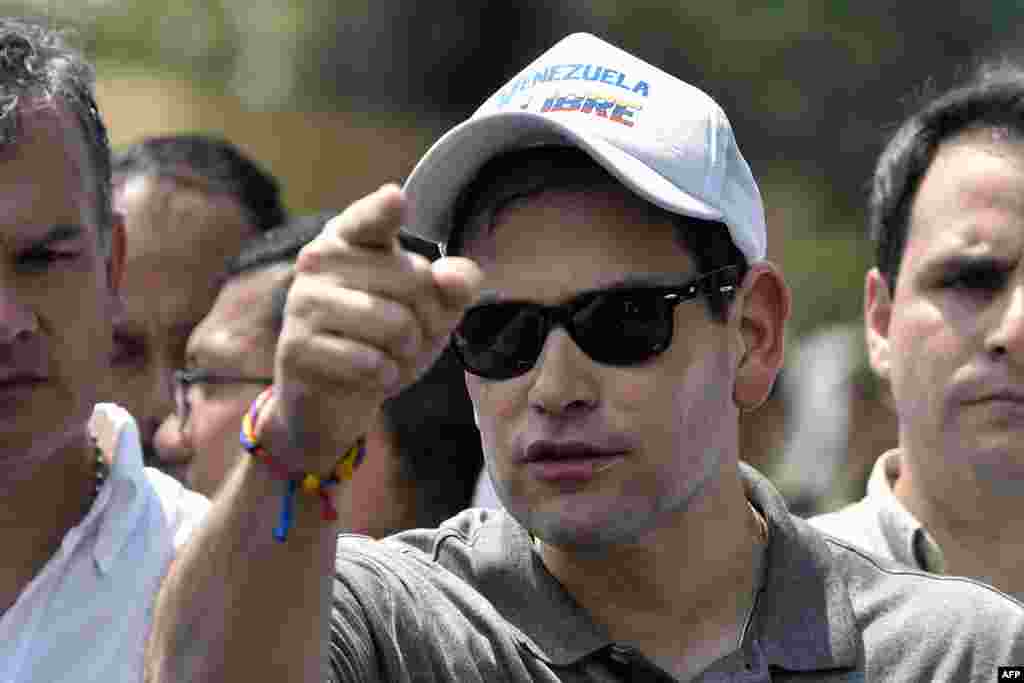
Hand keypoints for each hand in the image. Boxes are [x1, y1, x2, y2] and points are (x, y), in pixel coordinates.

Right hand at [258, 184, 481, 474]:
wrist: (333, 399)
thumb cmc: (386, 339)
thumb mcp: (432, 308)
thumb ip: (455, 285)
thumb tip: (451, 278)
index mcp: (350, 236)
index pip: (373, 218)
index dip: (386, 210)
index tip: (397, 198)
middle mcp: (320, 259)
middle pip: (415, 280)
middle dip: (429, 320)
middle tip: (408, 337)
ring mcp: (303, 302)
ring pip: (395, 324)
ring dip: (407, 352)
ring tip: (388, 355)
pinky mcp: (296, 347)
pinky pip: (369, 362)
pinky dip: (384, 377)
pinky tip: (368, 376)